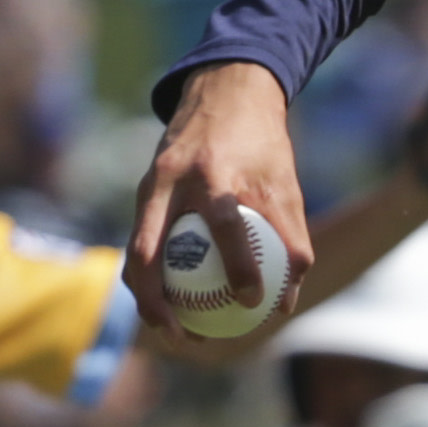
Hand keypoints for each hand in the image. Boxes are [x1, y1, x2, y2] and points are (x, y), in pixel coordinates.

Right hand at [128, 63, 314, 334]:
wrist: (223, 90)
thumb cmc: (261, 142)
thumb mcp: (285, 183)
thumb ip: (292, 238)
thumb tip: (287, 301)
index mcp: (213, 171)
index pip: (224, 225)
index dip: (239, 266)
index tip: (253, 301)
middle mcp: (172, 178)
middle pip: (148, 250)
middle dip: (157, 301)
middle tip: (184, 337)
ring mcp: (150, 182)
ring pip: (135, 250)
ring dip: (146, 296)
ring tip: (173, 330)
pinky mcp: (143, 188)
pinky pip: (142, 239)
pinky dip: (151, 274)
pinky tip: (171, 301)